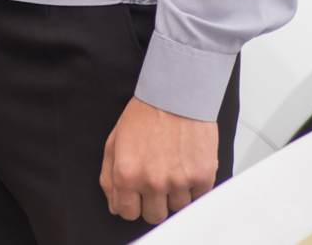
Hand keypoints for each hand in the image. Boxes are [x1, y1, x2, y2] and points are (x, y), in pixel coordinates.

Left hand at [100, 98, 217, 224]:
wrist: (175, 96)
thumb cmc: (145, 114)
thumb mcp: (114, 142)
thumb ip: (109, 176)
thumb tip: (114, 202)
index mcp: (126, 174)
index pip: (127, 212)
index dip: (132, 205)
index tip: (137, 197)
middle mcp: (152, 181)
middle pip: (154, 216)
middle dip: (153, 203)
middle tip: (156, 183)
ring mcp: (179, 181)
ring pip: (177, 208)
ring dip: (175, 194)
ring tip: (173, 169)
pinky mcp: (202, 176)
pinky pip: (198, 198)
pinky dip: (194, 187)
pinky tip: (187, 167)